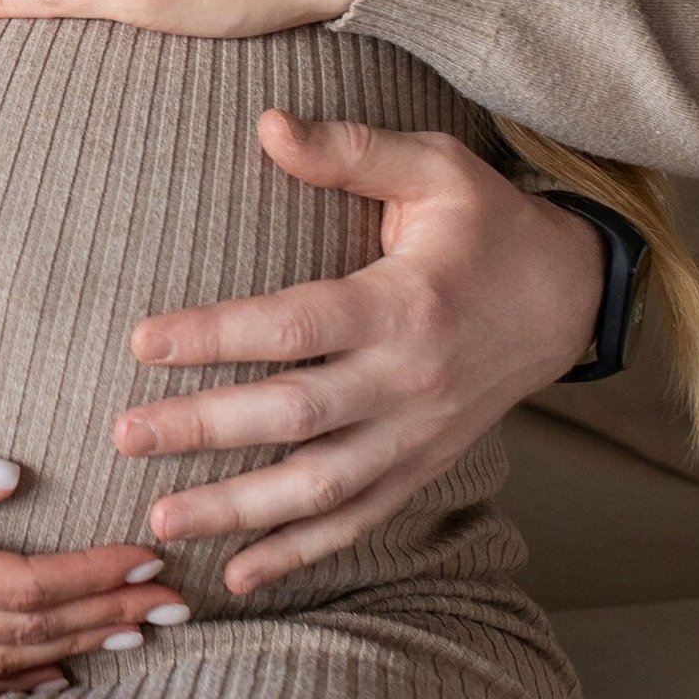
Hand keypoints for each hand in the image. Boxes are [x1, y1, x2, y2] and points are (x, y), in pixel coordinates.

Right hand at [0, 431, 187, 689]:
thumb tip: (13, 476)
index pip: (24, 584)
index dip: (93, 573)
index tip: (147, 554)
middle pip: (29, 631)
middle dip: (108, 614)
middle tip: (174, 602)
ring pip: (2, 660)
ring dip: (78, 646)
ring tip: (138, 631)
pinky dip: (19, 675)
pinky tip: (54, 670)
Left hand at [117, 112, 603, 594]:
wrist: (574, 298)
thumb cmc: (488, 223)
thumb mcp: (433, 166)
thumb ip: (349, 151)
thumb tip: (265, 123)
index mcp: (405, 303)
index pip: (295, 327)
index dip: (217, 336)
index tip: (142, 341)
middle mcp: (411, 381)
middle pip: (296, 417)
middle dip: (205, 430)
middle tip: (124, 434)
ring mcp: (419, 436)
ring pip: (321, 488)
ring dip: (238, 511)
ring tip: (160, 519)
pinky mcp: (422, 466)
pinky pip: (357, 521)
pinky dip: (299, 554)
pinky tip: (237, 575)